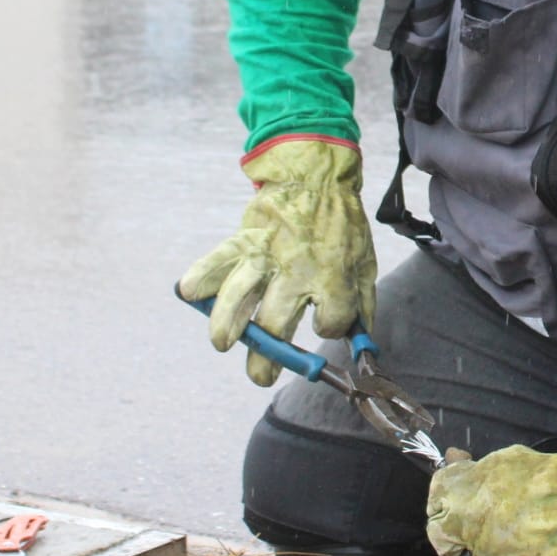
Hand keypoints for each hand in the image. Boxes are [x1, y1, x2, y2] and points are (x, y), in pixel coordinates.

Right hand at [179, 136, 376, 385]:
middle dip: (268, 357)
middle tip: (261, 376)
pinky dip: (201, 275)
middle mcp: (298, 270)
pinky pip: (219, 260)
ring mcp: (268, 254)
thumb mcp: (365, 265)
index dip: (329, 327)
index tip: (324, 323)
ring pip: (240, 295)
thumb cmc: (342, 227)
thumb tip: (362, 346)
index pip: (330, 320)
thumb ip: (363, 306)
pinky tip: (191, 293)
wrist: (318, 178)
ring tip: (223, 344)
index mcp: (333, 276)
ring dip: (227, 324)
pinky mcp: (245, 239)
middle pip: (277, 322)